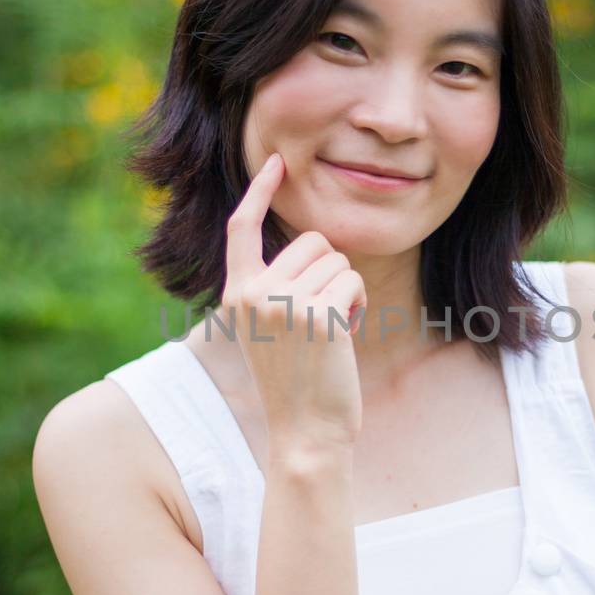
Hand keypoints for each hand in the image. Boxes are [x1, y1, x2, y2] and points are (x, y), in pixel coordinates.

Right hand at [224, 152, 367, 450]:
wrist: (305, 432)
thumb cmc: (295, 382)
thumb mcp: (270, 328)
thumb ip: (276, 287)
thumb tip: (313, 245)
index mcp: (236, 294)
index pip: (242, 228)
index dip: (260, 191)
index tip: (278, 162)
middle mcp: (254, 293)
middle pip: (311, 241)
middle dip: (329, 270)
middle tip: (323, 315)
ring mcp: (284, 303)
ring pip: (337, 260)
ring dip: (346, 289)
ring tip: (332, 330)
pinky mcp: (317, 316)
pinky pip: (353, 281)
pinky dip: (359, 303)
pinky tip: (346, 335)